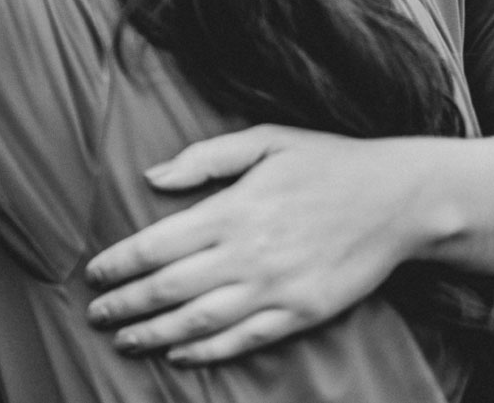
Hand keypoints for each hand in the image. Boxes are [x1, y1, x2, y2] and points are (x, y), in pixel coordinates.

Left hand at [82, 125, 447, 364]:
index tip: (93, 274)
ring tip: (124, 340)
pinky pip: (244, 340)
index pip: (157, 244)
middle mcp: (249, 253)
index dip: (119, 264)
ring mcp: (276, 287)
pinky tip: (178, 354)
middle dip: (125, 305)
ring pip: (200, 321)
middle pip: (169, 288)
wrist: (400, 199)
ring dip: (154, 334)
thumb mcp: (266, 140)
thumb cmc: (328, 163)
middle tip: (96, 314)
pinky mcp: (302, 312)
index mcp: (234, 208)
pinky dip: (207, 351)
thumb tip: (152, 176)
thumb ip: (204, 158)